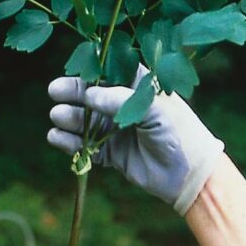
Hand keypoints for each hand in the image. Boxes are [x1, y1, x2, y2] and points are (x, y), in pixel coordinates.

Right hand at [47, 68, 223, 214]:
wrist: (191, 176)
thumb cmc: (179, 133)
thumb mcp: (154, 110)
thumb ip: (120, 100)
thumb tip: (88, 95)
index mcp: (138, 87)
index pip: (110, 72)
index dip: (90, 70)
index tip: (73, 69)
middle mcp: (123, 105)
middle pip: (91, 95)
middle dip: (72, 93)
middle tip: (54, 92)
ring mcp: (115, 129)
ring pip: (85, 120)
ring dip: (70, 118)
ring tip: (58, 117)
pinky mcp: (111, 154)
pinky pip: (85, 146)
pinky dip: (70, 143)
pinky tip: (56, 138)